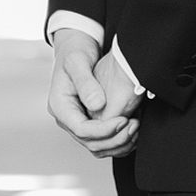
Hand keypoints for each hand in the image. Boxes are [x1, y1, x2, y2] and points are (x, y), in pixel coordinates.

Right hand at [48, 28, 135, 157]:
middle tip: (134, 125)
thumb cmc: (74, 52)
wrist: (75, 48)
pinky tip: (132, 129)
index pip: (82, 130)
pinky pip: (103, 140)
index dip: (104, 130)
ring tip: (136, 127)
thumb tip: (96, 105)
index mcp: (60, 106)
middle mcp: (67, 118)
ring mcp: (77, 121)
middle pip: (90, 143)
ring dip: (118, 142)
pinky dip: (118, 140)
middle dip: (114, 139)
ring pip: (97, 146)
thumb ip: (86, 83)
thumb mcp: (78, 62)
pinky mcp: (88, 121)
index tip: (123, 120)